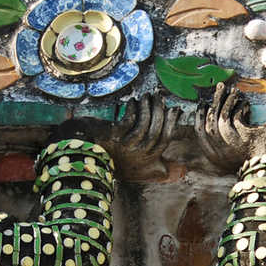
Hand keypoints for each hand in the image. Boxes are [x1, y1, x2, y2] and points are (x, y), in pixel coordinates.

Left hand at [58, 92, 176, 180]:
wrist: (87, 156)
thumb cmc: (114, 159)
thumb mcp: (137, 167)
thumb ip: (154, 166)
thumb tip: (178, 169)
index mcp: (146, 160)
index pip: (164, 140)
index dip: (171, 123)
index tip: (174, 109)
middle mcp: (138, 155)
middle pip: (155, 131)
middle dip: (159, 112)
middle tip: (160, 98)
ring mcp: (125, 146)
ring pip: (143, 125)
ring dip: (147, 108)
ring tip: (147, 97)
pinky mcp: (113, 136)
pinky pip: (128, 121)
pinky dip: (132, 110)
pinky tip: (132, 102)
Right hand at [195, 81, 265, 173]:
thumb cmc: (255, 158)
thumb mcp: (233, 152)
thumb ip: (222, 140)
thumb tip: (215, 114)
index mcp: (214, 156)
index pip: (200, 132)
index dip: (200, 116)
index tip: (204, 103)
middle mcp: (219, 152)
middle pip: (210, 121)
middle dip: (215, 101)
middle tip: (220, 87)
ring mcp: (231, 145)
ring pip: (222, 117)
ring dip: (228, 101)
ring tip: (234, 92)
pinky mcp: (244, 137)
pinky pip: (237, 117)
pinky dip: (240, 107)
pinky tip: (245, 103)